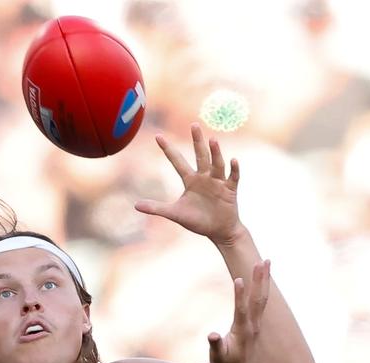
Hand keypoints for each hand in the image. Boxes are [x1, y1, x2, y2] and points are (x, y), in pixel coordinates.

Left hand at [135, 123, 242, 244]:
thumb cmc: (197, 221)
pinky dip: (234, 169)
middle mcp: (204, 177)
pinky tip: (233, 160)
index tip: (158, 136)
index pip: (177, 161)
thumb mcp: (175, 214)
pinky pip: (233, 177)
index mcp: (190, 180)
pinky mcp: (230, 190)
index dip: (168, 149)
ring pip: (216, 164)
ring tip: (212, 140)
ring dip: (215, 153)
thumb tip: (135, 206)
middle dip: (197, 141)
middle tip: (193, 125)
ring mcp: (218, 182)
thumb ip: (157, 208)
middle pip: (200, 155)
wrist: (219, 231)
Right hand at [208, 260, 269, 362]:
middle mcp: (253, 326)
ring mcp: (256, 325)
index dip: (239, 295)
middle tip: (261, 261)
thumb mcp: (216, 358)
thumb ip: (215, 346)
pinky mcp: (256, 325)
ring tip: (266, 261)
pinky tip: (262, 278)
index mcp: (242, 332)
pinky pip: (261, 302)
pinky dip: (262, 288)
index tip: (239, 279)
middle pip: (258, 299)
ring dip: (264, 280)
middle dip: (260, 280)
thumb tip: (211, 335)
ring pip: (262, 298)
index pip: (241, 310)